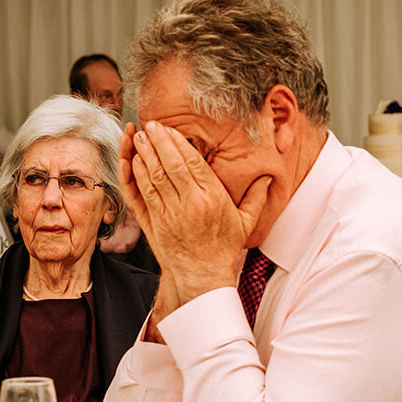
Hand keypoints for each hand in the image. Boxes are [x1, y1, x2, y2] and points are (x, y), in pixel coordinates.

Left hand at [119, 120, 270, 307]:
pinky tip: (133, 161)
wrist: (201, 277)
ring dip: (144, 154)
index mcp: (213, 199)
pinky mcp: (154, 223)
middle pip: (170, 165)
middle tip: (152, 125)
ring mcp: (169, 213)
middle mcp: (190, 204)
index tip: (169, 129)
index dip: (178, 143)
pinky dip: (136, 175)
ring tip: (139, 136)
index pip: (192, 163)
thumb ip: (256, 197)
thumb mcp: (246, 223)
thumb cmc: (223, 249)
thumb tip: (268, 177)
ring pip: (153, 176)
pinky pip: (142, 194)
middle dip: (159, 142)